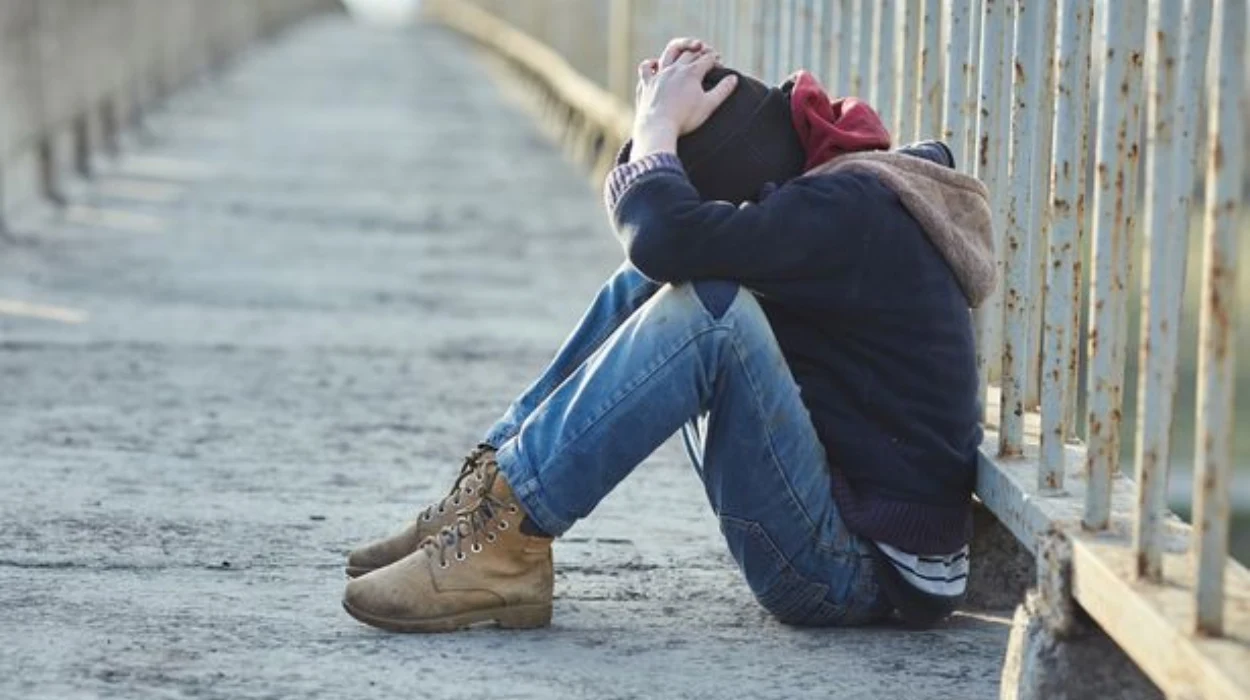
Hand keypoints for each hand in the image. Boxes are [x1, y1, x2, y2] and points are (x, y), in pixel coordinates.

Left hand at [631, 38, 737, 159]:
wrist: (658, 128)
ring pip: (669, 53)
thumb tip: (734, 78)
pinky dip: (652, 64)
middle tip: (708, 58)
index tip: (720, 66)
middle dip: (702, 53)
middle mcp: (675, 69)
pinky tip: (657, 66)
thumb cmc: (685, 118)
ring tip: (687, 51)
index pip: (707, 59)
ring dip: (680, 48)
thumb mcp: (709, 105)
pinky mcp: (646, 83)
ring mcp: (659, 74)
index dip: (715, 60)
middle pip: (690, 54)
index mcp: (692, 72)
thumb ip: (723, 90)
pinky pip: (646, 67)